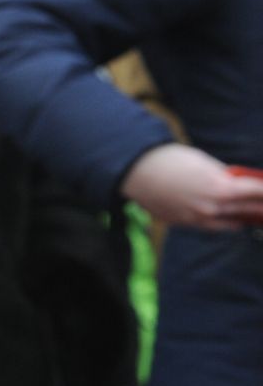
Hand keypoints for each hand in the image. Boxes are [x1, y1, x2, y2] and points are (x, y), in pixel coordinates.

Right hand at [121, 144, 262, 230]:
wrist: (135, 170)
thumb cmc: (171, 160)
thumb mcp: (205, 163)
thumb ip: (225, 177)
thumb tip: (239, 184)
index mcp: (220, 189)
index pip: (257, 192)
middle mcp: (211, 208)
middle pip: (248, 211)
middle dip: (261, 207)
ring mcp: (196, 218)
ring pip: (232, 223)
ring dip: (246, 218)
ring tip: (256, 215)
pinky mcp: (183, 223)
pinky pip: (211, 226)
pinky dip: (225, 222)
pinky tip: (233, 220)